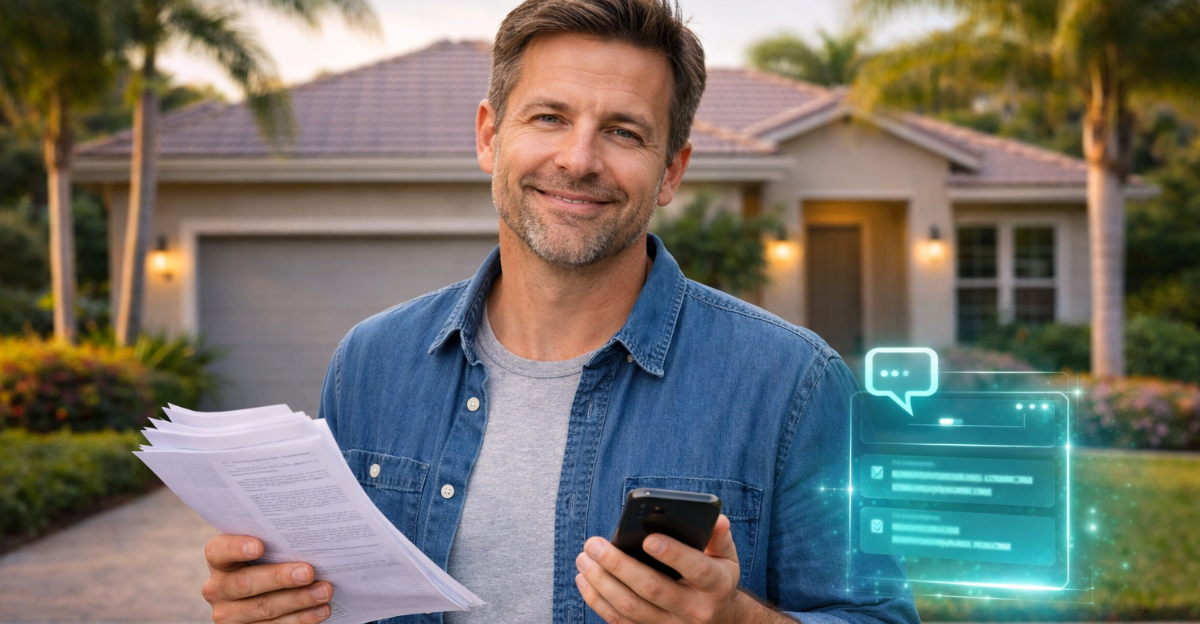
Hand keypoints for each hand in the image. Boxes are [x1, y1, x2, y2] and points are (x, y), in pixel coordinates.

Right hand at [202, 535, 333, 623]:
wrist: (270, 592)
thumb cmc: (273, 560)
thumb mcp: (269, 551)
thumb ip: (278, 543)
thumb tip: (311, 537)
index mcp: (219, 561)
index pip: (218, 551)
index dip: (235, 548)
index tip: (258, 546)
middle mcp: (218, 589)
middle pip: (244, 583)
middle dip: (279, 577)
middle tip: (308, 572)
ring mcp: (230, 614)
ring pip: (263, 608)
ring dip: (298, 600)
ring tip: (324, 591)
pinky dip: (302, 618)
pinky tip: (321, 610)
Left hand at [574, 515, 783, 622]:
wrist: (720, 621)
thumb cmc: (716, 578)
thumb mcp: (726, 558)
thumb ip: (719, 537)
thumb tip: (716, 520)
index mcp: (715, 585)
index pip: (696, 569)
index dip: (673, 554)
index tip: (648, 538)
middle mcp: (694, 610)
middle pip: (652, 589)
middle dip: (619, 565)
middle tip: (594, 544)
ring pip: (630, 608)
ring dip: (601, 583)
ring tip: (584, 559)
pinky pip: (620, 622)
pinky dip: (598, 601)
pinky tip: (585, 580)